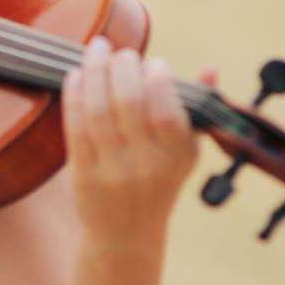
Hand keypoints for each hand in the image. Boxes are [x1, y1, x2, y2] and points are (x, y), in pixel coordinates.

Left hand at [62, 36, 217, 245]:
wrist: (126, 235)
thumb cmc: (159, 181)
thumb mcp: (186, 152)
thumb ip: (196, 110)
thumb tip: (210, 68)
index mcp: (177, 156)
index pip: (167, 112)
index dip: (159, 81)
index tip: (153, 62)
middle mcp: (145, 164)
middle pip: (129, 104)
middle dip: (122, 68)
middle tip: (120, 51)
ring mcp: (112, 169)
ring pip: (98, 110)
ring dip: (95, 72)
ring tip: (97, 50)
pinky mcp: (82, 173)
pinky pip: (75, 127)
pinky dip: (74, 95)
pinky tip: (75, 74)